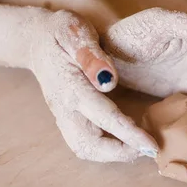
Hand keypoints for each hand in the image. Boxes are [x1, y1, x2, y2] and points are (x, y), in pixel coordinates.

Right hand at [27, 10, 157, 162]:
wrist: (34, 38)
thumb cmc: (60, 31)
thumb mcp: (75, 32)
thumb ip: (92, 56)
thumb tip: (108, 80)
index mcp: (71, 88)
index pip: (104, 118)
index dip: (129, 135)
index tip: (151, 147)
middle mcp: (65, 108)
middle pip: (89, 145)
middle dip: (120, 153)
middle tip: (148, 149)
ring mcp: (62, 115)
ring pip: (84, 148)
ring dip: (111, 154)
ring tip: (138, 147)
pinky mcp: (65, 118)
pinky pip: (83, 143)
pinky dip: (104, 149)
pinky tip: (123, 140)